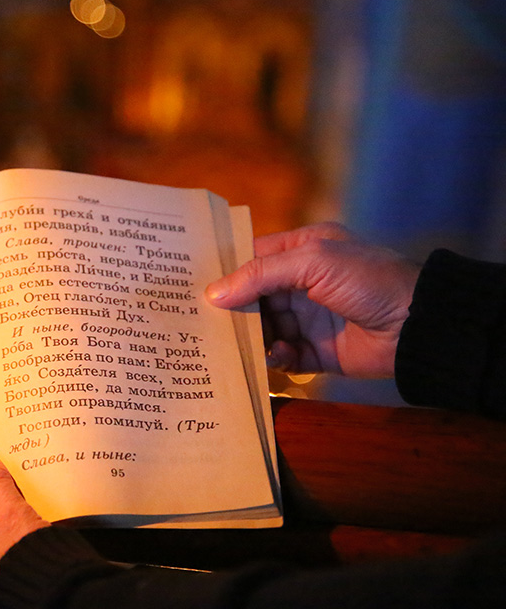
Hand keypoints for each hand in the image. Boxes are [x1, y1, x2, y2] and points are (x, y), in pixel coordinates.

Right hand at [205, 222, 420, 377]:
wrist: (417, 326)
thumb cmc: (369, 281)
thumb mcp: (313, 262)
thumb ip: (260, 275)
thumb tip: (212, 294)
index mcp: (304, 250)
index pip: (252, 258)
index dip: (223, 271)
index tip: (191, 286)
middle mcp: (303, 283)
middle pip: (251, 297)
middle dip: (232, 310)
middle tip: (204, 323)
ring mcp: (308, 318)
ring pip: (262, 329)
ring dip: (253, 337)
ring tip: (245, 343)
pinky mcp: (315, 352)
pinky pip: (281, 356)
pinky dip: (275, 358)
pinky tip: (280, 356)